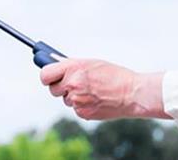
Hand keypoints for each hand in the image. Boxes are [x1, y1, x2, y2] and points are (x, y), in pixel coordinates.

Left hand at [39, 57, 167, 120]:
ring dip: (74, 96)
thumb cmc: (113, 75)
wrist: (131, 93)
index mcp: (73, 68)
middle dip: (61, 87)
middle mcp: (72, 84)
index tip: (50, 77)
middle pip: (53, 89)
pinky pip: (76, 109)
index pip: (45, 75)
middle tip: (73, 84)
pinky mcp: (83, 113)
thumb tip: (54, 64)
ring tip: (91, 91)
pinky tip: (96, 99)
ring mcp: (77, 100)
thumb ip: (72, 65)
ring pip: (66, 100)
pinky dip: (83, 105)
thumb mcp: (91, 63)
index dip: (47, 76)